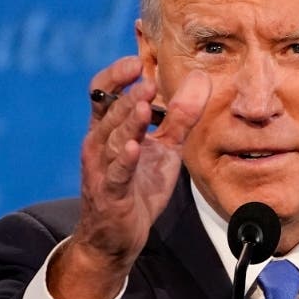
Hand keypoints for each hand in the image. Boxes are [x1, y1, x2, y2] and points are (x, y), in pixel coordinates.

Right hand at [47, 56, 210, 298]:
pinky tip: (134, 147)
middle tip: (149, 79)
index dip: (116, 75)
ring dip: (128, 122)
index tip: (137, 61)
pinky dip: (124, 159)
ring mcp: (101, 169)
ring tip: (144, 105)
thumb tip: (200, 80)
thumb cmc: (138, 188)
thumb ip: (180, 116)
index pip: (103, 93)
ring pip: (112, 139)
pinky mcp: (110, 193)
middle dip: (129, 95)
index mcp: (108, 129)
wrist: (117, 237)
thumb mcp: (165, 148)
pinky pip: (116, 173)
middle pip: (109, 112)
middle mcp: (98, 144)